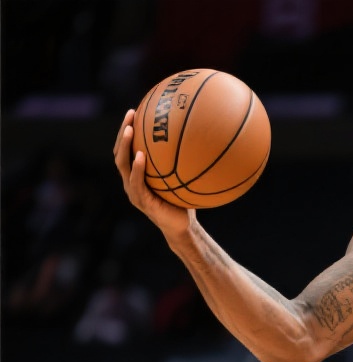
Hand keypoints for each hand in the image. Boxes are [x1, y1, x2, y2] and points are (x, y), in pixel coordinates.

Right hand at [112, 109, 191, 235]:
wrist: (182, 227)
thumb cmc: (184, 202)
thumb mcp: (183, 179)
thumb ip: (184, 163)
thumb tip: (201, 139)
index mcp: (137, 174)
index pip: (127, 148)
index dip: (127, 130)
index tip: (134, 111)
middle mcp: (131, 180)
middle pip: (120, 151)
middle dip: (124, 131)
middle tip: (130, 114)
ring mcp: (134, 191)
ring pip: (122, 164)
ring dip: (125, 146)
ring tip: (130, 130)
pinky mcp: (141, 201)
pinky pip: (136, 182)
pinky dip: (137, 169)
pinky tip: (140, 156)